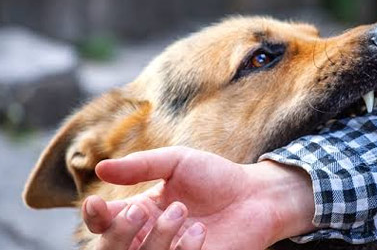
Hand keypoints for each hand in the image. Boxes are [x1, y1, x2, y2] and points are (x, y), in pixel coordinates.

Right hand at [82, 146, 314, 249]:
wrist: (256, 196)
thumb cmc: (216, 176)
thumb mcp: (178, 161)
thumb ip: (141, 165)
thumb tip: (100, 168)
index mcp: (141, 210)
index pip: (103, 221)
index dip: (94, 217)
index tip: (96, 204)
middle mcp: (150, 236)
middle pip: (112, 248)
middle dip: (118, 232)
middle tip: (140, 211)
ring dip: (156, 238)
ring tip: (181, 211)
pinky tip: (200, 231)